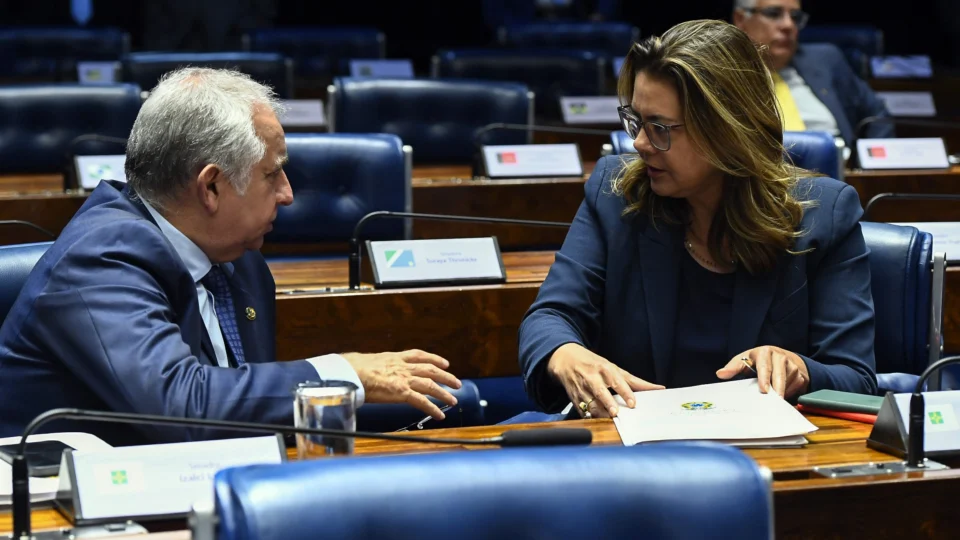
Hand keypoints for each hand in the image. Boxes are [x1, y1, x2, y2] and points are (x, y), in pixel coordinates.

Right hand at [343, 349, 461, 419]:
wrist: (350, 372)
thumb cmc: (352, 368)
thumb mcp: (367, 361)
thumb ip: (375, 367)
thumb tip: (367, 370)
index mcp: (394, 357)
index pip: (419, 355)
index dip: (434, 358)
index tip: (444, 362)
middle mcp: (402, 366)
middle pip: (430, 369)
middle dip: (446, 376)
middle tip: (456, 383)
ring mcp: (404, 379)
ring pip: (430, 385)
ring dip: (444, 392)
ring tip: (454, 400)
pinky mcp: (402, 392)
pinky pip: (422, 401)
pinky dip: (433, 408)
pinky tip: (440, 415)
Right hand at [546, 343, 663, 417]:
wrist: (566, 360)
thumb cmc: (594, 365)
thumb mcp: (614, 368)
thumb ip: (636, 382)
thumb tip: (658, 389)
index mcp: (605, 369)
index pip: (617, 381)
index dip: (625, 392)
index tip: (633, 403)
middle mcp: (593, 378)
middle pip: (600, 391)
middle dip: (608, 402)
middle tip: (616, 413)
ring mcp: (582, 388)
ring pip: (590, 403)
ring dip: (599, 413)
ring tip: (609, 420)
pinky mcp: (574, 398)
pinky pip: (582, 410)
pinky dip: (590, 416)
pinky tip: (597, 420)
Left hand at [716, 346, 809, 397]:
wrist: (781, 358)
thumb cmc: (758, 361)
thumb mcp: (744, 360)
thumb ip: (733, 367)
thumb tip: (720, 374)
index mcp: (764, 352)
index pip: (764, 365)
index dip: (764, 378)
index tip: (764, 390)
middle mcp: (780, 357)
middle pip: (779, 374)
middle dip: (777, 388)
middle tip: (774, 400)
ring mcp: (792, 365)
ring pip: (788, 382)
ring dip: (781, 391)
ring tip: (775, 398)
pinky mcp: (800, 375)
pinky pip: (796, 387)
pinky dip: (788, 393)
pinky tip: (782, 393)